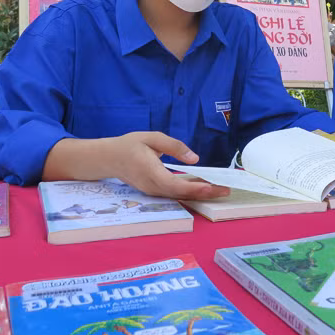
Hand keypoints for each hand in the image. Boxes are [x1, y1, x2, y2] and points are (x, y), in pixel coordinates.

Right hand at [46, 132, 229, 199]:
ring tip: (221, 190)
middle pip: (181, 194)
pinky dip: (191, 192)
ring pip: (179, 196)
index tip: (211, 187)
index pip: (175, 184)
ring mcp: (153, 192)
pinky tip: (205, 188)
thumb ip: (173, 146)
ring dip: (200, 194)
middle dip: (205, 193)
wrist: (108, 159)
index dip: (194, 187)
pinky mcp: (155, 192)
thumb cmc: (129, 145)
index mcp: (151, 171)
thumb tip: (194, 159)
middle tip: (226, 191)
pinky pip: (175, 194)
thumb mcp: (151, 138)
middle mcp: (153, 186)